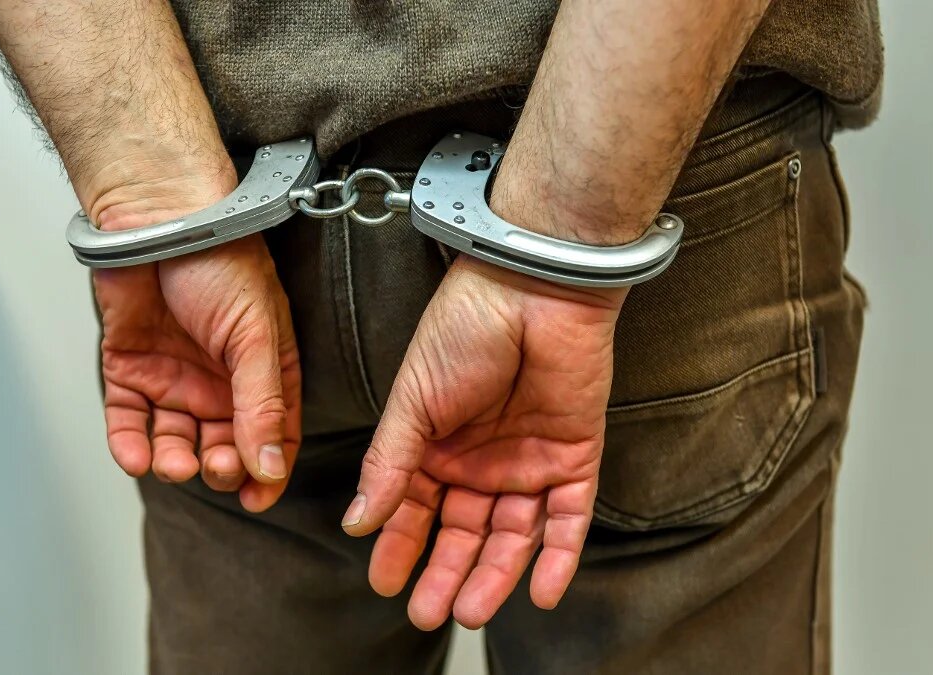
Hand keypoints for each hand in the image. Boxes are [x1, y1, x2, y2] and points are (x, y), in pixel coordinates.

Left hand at [92, 174, 300, 511]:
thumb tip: (272, 465)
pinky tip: (136, 456)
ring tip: (174, 462)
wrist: (159, 221)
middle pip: (224, 447)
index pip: (273, 436)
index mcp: (263, 372)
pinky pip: (129, 421)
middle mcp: (221, 382)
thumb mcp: (257, 336)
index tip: (255, 498)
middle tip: (214, 464)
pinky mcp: (130, 372)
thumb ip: (263, 402)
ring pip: (175, 441)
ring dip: (174, 461)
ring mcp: (174, 379)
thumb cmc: (221, 263)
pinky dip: (130, 445)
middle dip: (219, 465)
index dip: (266, 472)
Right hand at [342, 254, 625, 628]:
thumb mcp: (412, 400)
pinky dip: (558, 558)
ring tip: (470, 611)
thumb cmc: (463, 329)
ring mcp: (529, 461)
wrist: (532, 286)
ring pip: (512, 536)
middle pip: (463, 531)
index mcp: (437, 444)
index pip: (415, 508)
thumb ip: (389, 463)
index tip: (383, 580)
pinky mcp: (575, 457)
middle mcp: (482, 459)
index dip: (399, 545)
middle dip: (445, 573)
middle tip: (427, 613)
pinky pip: (569, 519)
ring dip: (494, 575)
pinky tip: (540, 593)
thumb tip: (357, 519)